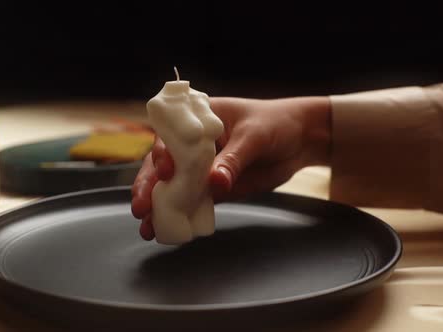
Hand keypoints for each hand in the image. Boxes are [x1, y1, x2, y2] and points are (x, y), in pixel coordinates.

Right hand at [131, 96, 331, 239]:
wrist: (301, 141)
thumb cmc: (276, 123)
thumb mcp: (255, 136)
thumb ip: (234, 160)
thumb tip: (215, 183)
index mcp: (198, 120)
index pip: (170, 134)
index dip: (162, 153)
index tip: (165, 170)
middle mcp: (193, 144)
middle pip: (162, 164)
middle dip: (149, 186)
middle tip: (141, 208)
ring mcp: (201, 167)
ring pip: (173, 187)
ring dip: (159, 207)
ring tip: (148, 228)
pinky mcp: (214, 188)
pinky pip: (193, 203)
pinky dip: (181, 217)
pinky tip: (169, 231)